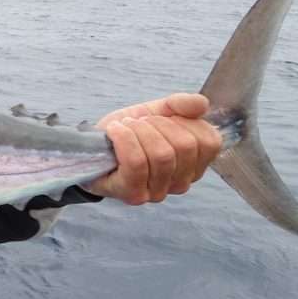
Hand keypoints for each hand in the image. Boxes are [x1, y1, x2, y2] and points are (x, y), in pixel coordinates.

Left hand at [85, 93, 222, 204]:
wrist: (89, 149)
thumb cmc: (127, 133)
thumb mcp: (155, 112)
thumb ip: (179, 105)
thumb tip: (202, 104)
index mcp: (195, 163)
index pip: (209, 141)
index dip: (183, 120)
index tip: (159, 118)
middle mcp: (182, 183)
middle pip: (184, 146)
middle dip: (157, 124)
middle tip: (137, 122)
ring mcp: (158, 192)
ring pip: (161, 155)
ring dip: (139, 131)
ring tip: (124, 127)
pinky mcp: (133, 195)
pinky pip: (136, 163)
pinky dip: (124, 139)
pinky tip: (114, 131)